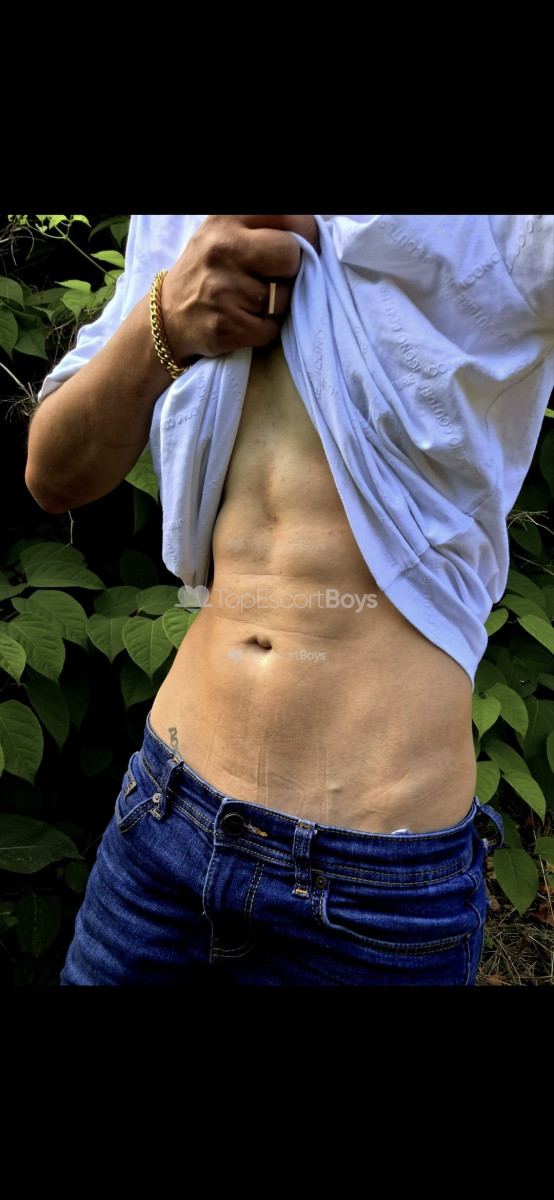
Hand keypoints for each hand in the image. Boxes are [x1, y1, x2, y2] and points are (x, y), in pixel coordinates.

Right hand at [161, 214, 319, 362]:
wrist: (169, 316)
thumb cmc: (209, 271)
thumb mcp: (225, 233)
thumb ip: (263, 228)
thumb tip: (312, 235)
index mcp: (226, 220)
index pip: (287, 216)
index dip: (305, 233)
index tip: (304, 245)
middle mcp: (222, 249)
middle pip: (290, 255)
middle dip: (291, 270)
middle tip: (274, 277)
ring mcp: (222, 289)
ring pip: (283, 298)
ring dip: (276, 305)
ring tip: (252, 301)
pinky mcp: (226, 324)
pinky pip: (270, 328)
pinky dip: (265, 329)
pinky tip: (246, 321)